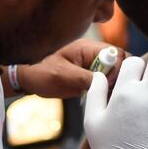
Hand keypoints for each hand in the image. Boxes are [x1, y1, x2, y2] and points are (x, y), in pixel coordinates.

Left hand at [13, 39, 128, 98]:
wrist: (27, 78)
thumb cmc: (40, 71)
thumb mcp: (61, 75)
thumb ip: (83, 77)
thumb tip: (104, 81)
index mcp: (88, 48)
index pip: (116, 53)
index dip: (118, 68)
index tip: (109, 83)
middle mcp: (94, 55)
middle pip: (120, 62)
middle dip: (120, 77)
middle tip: (109, 91)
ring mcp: (93, 66)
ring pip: (116, 73)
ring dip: (114, 85)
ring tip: (106, 97)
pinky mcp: (90, 77)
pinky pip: (106, 82)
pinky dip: (108, 91)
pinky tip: (102, 100)